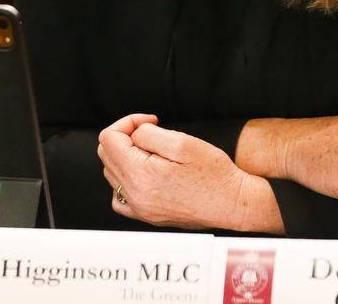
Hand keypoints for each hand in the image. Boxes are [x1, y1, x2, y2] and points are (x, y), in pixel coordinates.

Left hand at [97, 114, 282, 231]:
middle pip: (106, 154)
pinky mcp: (147, 215)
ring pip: (112, 172)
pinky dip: (126, 178)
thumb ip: (148, 134)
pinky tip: (144, 171)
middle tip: (153, 131)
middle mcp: (135, 195)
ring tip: (153, 150)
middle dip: (126, 136)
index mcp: (140, 175)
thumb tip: (134, 134)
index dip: (128, 122)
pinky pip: (119, 194)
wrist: (232, 203)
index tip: (151, 121)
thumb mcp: (181, 142)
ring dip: (126, 155)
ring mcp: (139, 209)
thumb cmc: (213, 173)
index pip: (109, 138)